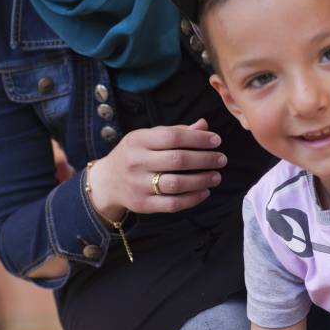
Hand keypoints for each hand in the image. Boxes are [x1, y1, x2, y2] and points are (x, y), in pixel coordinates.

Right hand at [87, 118, 225, 216]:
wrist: (107, 182)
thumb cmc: (135, 155)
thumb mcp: (148, 138)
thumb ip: (175, 132)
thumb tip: (204, 125)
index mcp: (138, 140)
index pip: (173, 137)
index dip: (198, 139)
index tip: (216, 141)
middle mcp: (136, 162)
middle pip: (178, 160)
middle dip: (205, 159)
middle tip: (222, 159)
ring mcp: (138, 185)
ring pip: (177, 184)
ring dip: (202, 180)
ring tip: (216, 176)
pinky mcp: (143, 204)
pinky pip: (172, 203)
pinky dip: (192, 198)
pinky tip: (205, 191)